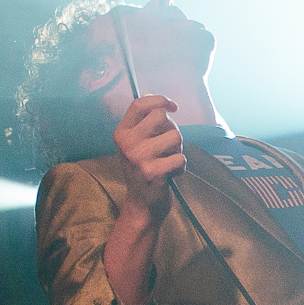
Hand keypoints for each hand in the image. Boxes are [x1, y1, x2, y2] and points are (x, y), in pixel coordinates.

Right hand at [112, 92, 184, 219]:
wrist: (142, 204)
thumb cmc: (144, 170)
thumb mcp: (136, 144)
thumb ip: (146, 124)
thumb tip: (162, 103)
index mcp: (122, 132)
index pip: (140, 104)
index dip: (160, 100)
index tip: (173, 107)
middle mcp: (127, 142)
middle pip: (162, 117)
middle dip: (172, 129)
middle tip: (168, 147)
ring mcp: (138, 157)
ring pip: (175, 136)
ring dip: (178, 150)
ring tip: (168, 161)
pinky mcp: (152, 172)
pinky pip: (180, 158)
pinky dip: (181, 167)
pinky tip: (170, 174)